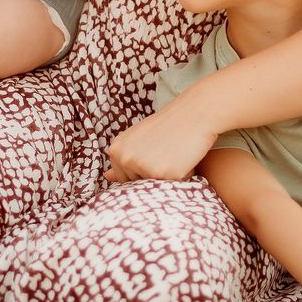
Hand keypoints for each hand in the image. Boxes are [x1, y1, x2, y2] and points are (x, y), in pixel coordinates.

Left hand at [103, 103, 218, 182]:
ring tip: (174, 155)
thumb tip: (106, 177)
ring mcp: (141, 166)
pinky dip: (181, 176)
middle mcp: (124, 158)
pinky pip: (172, 186)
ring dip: (167, 178)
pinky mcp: (161, 174)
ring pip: (154, 188)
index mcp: (116, 149)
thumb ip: (124, 157)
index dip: (143, 170)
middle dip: (153, 175)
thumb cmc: (168, 126)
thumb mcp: (139, 139)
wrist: (195, 113)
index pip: (124, 178)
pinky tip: (184, 158)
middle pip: (137, 186)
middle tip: (167, 152)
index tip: (155, 152)